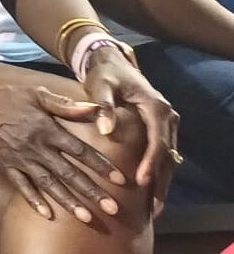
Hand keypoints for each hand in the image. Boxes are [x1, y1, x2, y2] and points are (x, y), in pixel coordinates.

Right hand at [0, 77, 125, 222]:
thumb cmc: (9, 97)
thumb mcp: (38, 94)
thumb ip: (66, 105)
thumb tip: (96, 109)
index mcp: (47, 130)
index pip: (80, 151)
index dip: (101, 165)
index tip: (120, 180)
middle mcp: (37, 148)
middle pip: (69, 173)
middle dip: (92, 192)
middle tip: (112, 208)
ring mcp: (21, 160)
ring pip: (49, 184)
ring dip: (68, 202)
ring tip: (86, 217)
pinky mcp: (7, 166)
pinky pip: (22, 187)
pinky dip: (34, 201)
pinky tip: (47, 214)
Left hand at [82, 50, 178, 211]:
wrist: (111, 61)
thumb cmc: (104, 74)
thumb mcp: (100, 86)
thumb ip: (102, 106)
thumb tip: (105, 130)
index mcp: (156, 107)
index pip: (157, 141)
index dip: (150, 163)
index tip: (141, 182)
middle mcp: (167, 116)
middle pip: (168, 154)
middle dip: (161, 181)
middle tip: (154, 208)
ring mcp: (166, 123)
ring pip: (169, 157)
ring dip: (163, 181)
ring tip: (155, 207)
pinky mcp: (160, 128)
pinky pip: (164, 154)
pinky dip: (159, 172)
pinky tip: (152, 191)